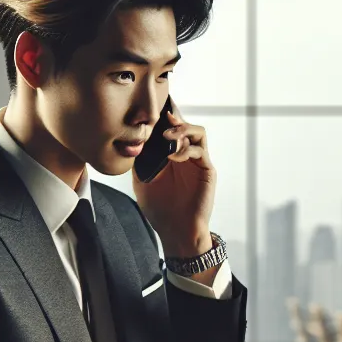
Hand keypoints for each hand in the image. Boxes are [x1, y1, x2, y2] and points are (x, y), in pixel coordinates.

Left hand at [132, 100, 214, 257]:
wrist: (176, 231)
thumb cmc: (160, 209)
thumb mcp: (142, 181)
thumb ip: (140, 161)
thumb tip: (133, 141)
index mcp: (172, 156)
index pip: (172, 129)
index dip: (166, 118)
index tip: (155, 110)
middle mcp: (187, 156)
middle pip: (187, 125)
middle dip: (175, 120)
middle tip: (163, 121)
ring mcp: (198, 162)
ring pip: (198, 133)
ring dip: (183, 130)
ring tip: (168, 136)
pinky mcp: (207, 171)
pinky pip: (200, 151)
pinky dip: (186, 149)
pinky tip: (173, 157)